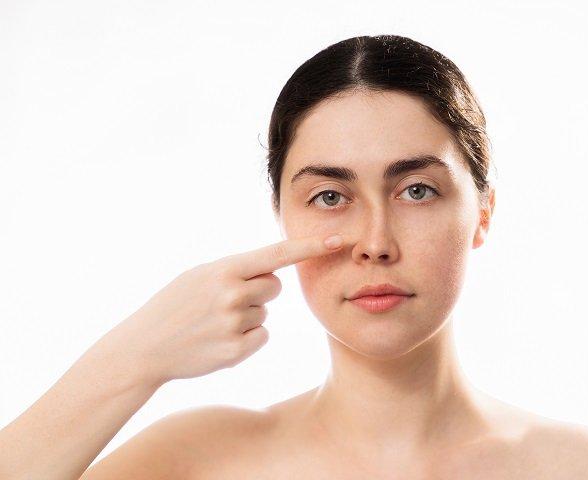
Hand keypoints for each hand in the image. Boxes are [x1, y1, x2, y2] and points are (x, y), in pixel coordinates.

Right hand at [93, 233, 343, 385]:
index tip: (338, 240)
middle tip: (226, 299)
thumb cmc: (175, 304)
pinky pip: (262, 336)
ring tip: (214, 321)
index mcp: (225, 269)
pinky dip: (247, 338)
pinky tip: (219, 339)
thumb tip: (276, 270)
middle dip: (259, 290)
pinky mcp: (236, 352)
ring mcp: (234, 324)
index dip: (309, 247)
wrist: (144, 347)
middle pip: (275, 286)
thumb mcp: (200, 275)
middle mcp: (233, 294)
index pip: (277, 255)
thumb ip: (237, 269)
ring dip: (247, 315)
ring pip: (265, 313)